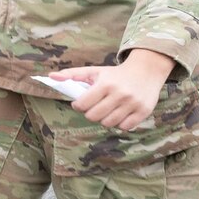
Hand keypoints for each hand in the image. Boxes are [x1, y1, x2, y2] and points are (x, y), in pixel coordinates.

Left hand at [50, 49, 174, 131]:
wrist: (146, 71)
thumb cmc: (115, 74)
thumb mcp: (94, 71)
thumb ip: (72, 74)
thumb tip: (51, 77)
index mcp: (106, 84)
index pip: (83, 105)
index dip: (78, 106)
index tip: (81, 103)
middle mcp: (120, 94)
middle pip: (94, 117)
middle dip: (90, 113)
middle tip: (94, 107)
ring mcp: (133, 103)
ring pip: (109, 124)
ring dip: (105, 119)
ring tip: (107, 110)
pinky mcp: (143, 111)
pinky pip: (124, 127)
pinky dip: (120, 123)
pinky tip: (120, 113)